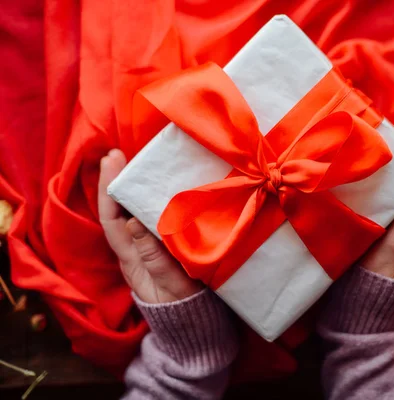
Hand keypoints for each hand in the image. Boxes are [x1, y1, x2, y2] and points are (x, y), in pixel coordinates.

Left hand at [98, 149, 202, 302]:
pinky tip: (159, 187)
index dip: (109, 188)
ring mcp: (148, 250)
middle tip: (120, 152)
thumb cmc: (185, 307)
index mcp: (132, 259)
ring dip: (133, 188)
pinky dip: (150, 200)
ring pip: (133, 214)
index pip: (112, 218)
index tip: (112, 159)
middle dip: (116, 181)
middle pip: (118, 211)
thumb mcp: (171, 285)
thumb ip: (154, 257)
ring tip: (137, 163)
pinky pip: (150, 219)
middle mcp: (134, 251)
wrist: (197, 326)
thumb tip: (132, 221)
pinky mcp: (164, 250)